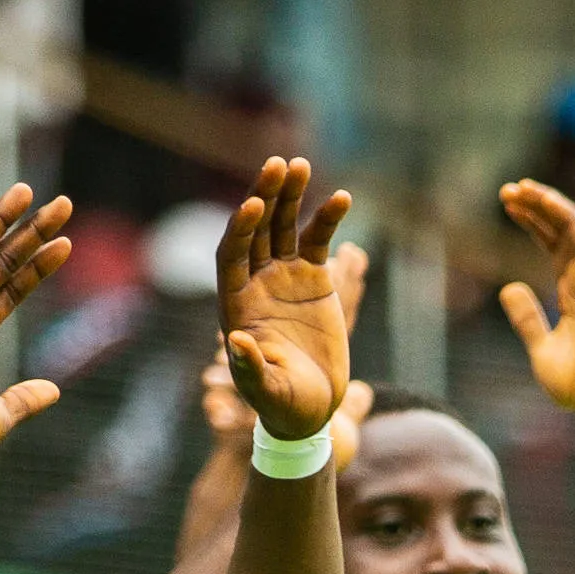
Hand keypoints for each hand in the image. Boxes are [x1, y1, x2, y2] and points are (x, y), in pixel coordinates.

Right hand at [0, 186, 75, 456]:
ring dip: (3, 219)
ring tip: (30, 192)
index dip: (39, 266)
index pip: (15, 288)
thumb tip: (54, 391)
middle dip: (31, 232)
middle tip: (62, 204)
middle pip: (3, 260)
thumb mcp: (0, 414)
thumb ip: (25, 398)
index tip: (67, 243)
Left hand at [213, 178, 362, 447]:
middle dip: (265, 196)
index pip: (232, 253)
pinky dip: (328, 218)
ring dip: (291, 195)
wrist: (311, 409)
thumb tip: (237, 341)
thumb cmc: (282, 404)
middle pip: (256, 228)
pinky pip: (318, 240)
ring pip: (283, 225)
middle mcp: (255, 281)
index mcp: (235, 302)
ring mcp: (284, 276)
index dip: (242, 227)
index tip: (256, 205)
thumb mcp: (265, 390)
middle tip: (277, 165)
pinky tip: (342, 197)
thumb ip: (250, 368)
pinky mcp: (314, 279)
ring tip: (300, 165)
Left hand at [496, 176, 574, 425]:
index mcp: (573, 295)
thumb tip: (509, 288)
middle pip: (561, 231)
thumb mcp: (541, 349)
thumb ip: (527, 319)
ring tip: (521, 187)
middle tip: (508, 190)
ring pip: (572, 226)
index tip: (509, 206)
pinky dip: (563, 214)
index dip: (533, 224)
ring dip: (547, 203)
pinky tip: (543, 199)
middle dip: (535, 207)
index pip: (553, 247)